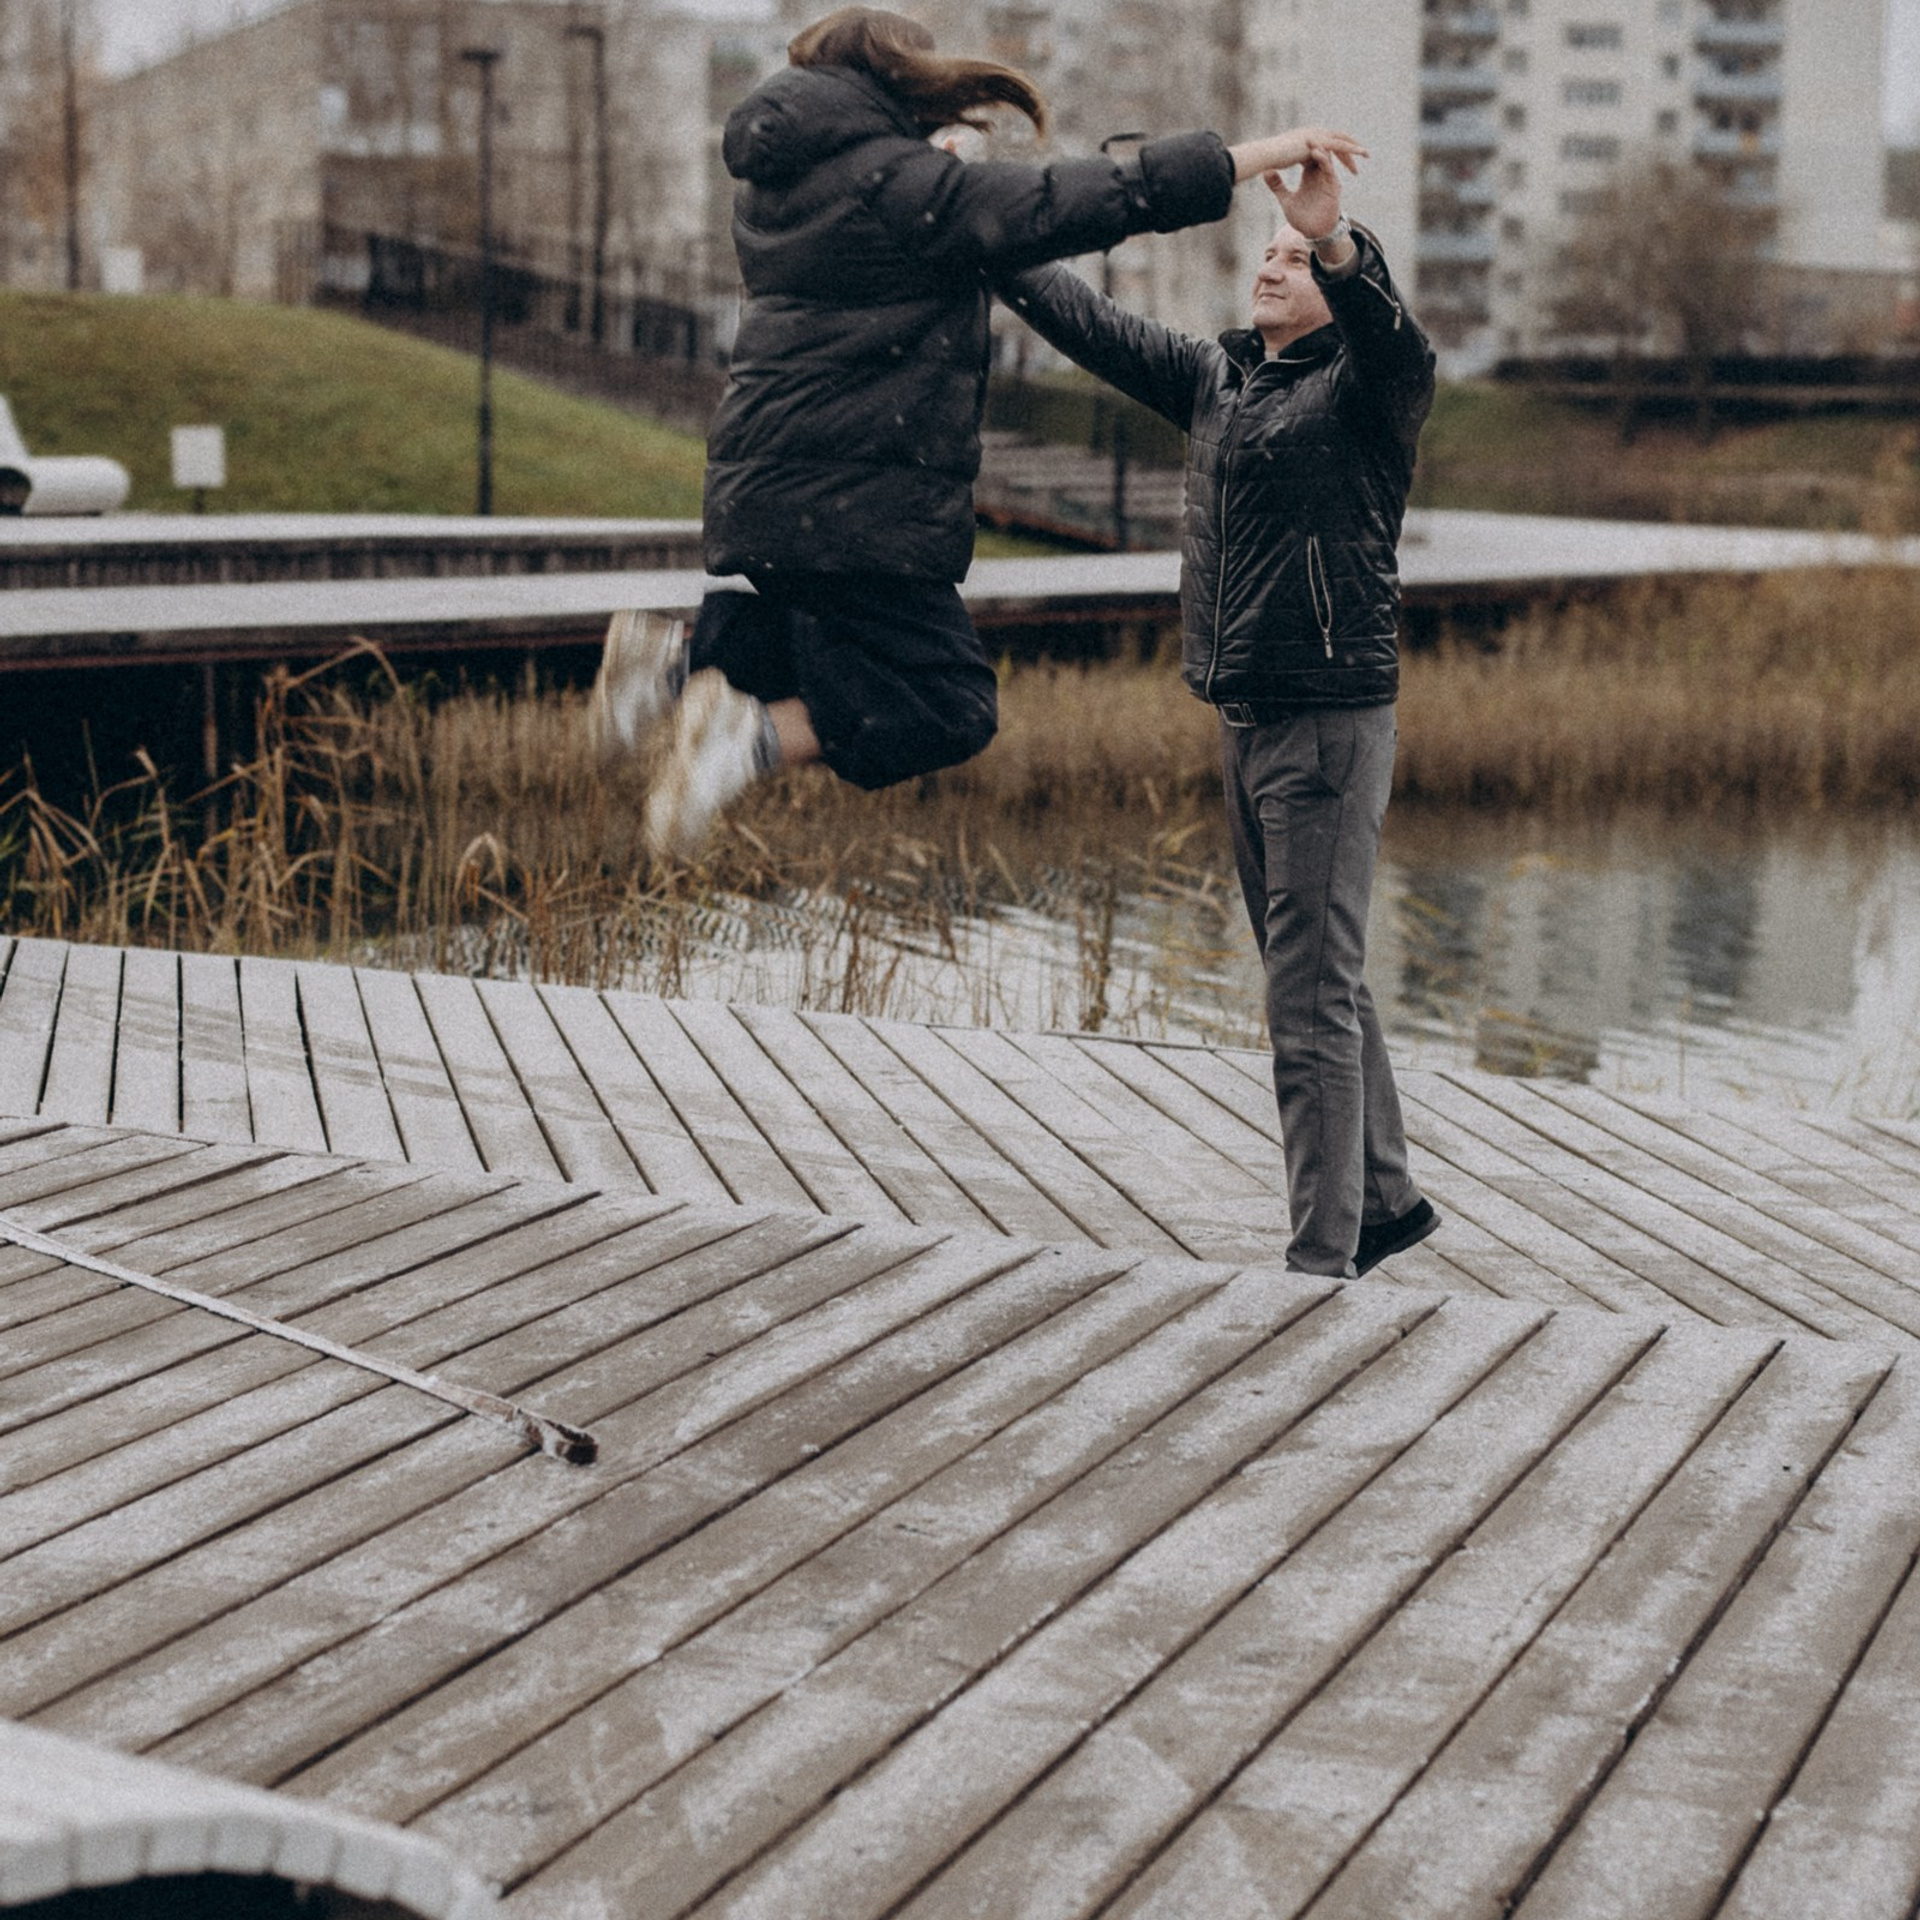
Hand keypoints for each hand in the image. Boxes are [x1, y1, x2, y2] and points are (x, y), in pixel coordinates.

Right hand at [1227, 127, 1364, 184]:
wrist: (1265, 155)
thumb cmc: (1268, 160)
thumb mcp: (1281, 161)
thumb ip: (1288, 162)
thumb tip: (1285, 166)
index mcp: (1306, 137)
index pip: (1326, 142)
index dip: (1337, 150)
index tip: (1345, 160)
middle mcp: (1313, 133)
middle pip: (1336, 139)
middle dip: (1349, 148)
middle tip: (1360, 157)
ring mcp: (1316, 135)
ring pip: (1341, 140)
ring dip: (1354, 148)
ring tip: (1366, 156)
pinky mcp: (1318, 141)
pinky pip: (1340, 145)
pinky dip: (1351, 149)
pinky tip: (1362, 154)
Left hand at [1267, 146, 1347, 240]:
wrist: (1314, 233)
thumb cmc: (1303, 218)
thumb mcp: (1286, 200)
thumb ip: (1277, 186)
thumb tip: (1265, 172)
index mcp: (1310, 175)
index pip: (1306, 155)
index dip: (1299, 146)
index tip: (1288, 138)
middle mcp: (1320, 174)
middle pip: (1318, 153)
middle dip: (1311, 143)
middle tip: (1301, 134)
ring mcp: (1328, 179)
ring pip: (1325, 159)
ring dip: (1319, 149)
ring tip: (1310, 141)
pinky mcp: (1334, 186)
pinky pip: (1330, 171)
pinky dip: (1325, 162)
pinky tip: (1318, 155)